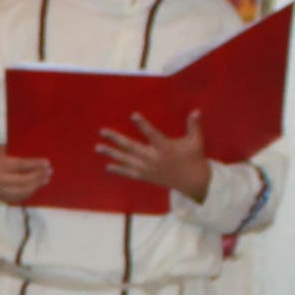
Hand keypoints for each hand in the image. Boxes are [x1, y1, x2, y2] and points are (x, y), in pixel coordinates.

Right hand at [0, 147, 51, 203]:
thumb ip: (15, 153)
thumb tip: (36, 155)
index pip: (20, 166)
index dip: (35, 165)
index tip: (47, 163)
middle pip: (23, 181)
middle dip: (38, 176)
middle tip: (49, 172)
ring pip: (22, 191)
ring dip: (36, 186)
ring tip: (45, 179)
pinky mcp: (0, 199)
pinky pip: (18, 198)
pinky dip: (28, 192)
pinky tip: (36, 186)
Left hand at [94, 112, 221, 198]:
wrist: (193, 182)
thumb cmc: (194, 158)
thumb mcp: (196, 141)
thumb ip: (193, 125)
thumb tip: (196, 111)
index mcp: (166, 148)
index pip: (152, 134)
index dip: (143, 125)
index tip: (133, 115)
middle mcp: (154, 158)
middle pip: (131, 147)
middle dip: (116, 139)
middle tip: (102, 131)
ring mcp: (148, 169)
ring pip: (127, 160)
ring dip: (112, 153)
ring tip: (98, 147)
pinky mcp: (147, 176)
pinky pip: (130, 173)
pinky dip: (118, 170)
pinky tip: (107, 166)